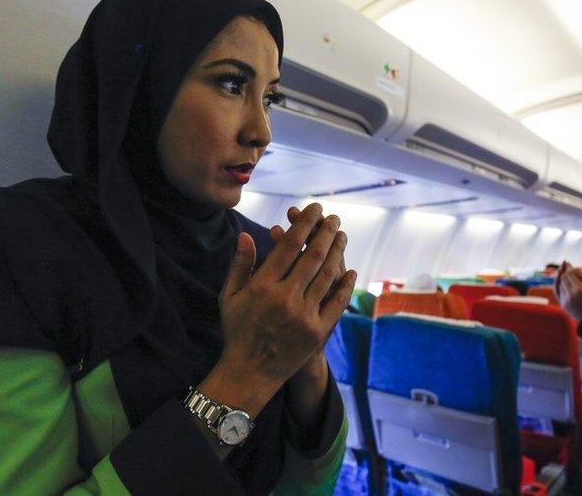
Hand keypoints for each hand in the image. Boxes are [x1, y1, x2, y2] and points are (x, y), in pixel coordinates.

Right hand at [216, 203, 354, 389]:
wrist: (250, 372)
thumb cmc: (238, 330)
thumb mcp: (230, 297)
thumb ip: (240, 264)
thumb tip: (244, 234)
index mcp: (262, 286)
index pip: (288, 246)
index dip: (304, 224)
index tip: (314, 209)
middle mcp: (284, 298)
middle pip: (312, 256)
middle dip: (325, 232)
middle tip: (334, 218)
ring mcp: (304, 315)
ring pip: (327, 275)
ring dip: (337, 252)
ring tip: (342, 236)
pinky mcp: (318, 332)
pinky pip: (337, 302)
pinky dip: (345, 285)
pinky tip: (350, 271)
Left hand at [556, 261, 581, 319]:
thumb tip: (577, 269)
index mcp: (579, 290)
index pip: (570, 275)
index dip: (568, 268)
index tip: (567, 262)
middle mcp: (570, 295)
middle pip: (564, 278)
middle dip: (564, 271)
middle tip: (565, 264)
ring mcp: (565, 301)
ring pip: (560, 284)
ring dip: (561, 277)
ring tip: (562, 270)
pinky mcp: (563, 305)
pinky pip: (557, 292)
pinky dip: (557, 284)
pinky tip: (558, 279)